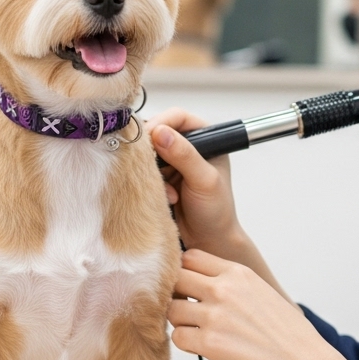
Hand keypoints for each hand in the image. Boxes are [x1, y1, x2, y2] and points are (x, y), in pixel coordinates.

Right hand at [146, 108, 243, 255]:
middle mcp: (187, 146)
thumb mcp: (205, 181)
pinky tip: (166, 199)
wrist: (208, 242)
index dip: (161, 124)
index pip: (177, 117)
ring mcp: (172, 162)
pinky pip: (142, 172)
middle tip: (151, 169)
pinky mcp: (159, 178)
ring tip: (167, 191)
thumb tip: (161, 133)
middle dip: (152, 152)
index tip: (149, 140)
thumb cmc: (216, 212)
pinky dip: (149, 184)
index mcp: (206, 138)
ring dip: (150, 172)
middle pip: (157, 132)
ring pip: (147, 153)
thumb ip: (185, 156)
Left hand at [168, 249, 349, 359]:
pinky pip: (178, 337)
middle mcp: (223, 290)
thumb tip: (200, 282)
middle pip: (175, 279)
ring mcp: (214, 316)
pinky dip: (186, 343)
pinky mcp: (209, 344)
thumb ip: (231, 282)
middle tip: (188, 308)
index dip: (185, 271)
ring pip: (172, 310)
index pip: (190, 257)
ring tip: (199, 330)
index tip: (191, 286)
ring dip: (181, 321)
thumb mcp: (261, 291)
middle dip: (177, 293)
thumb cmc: (286, 331)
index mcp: (238, 273)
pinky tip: (203, 346)